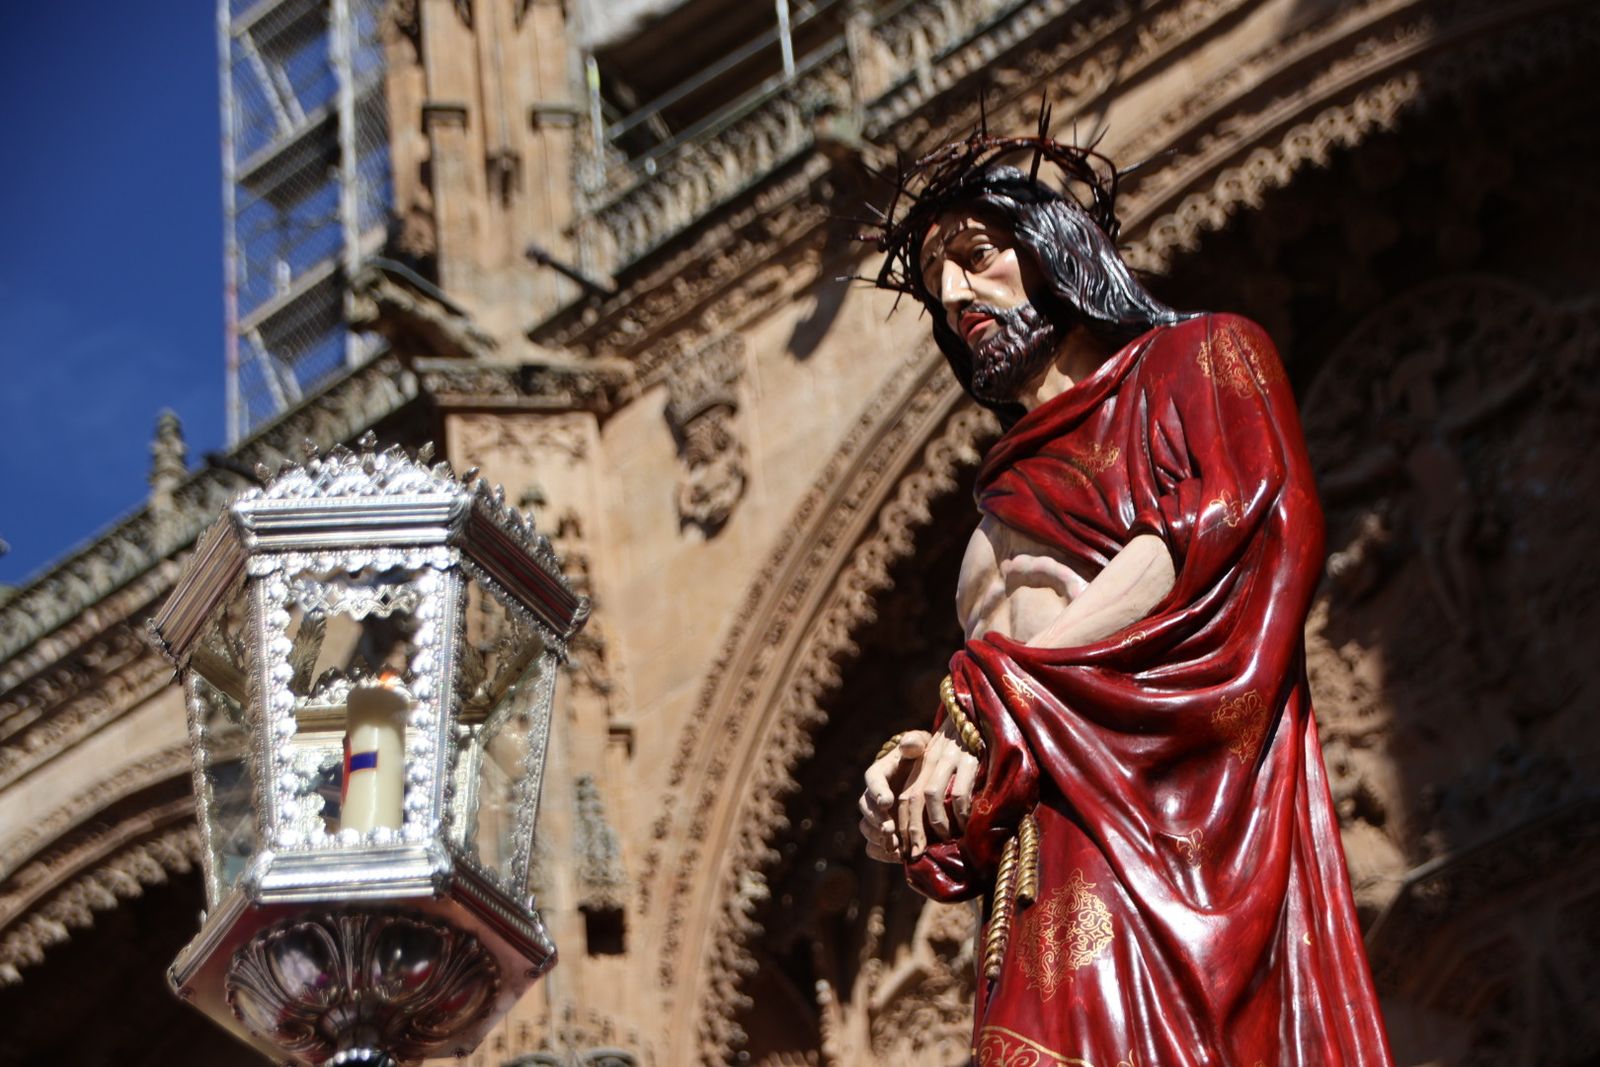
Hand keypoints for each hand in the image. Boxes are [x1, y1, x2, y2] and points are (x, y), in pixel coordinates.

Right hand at [859, 731, 928, 861]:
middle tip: (891, 829)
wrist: (924, 779)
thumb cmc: (921, 758)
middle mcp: (872, 796)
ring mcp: (875, 816)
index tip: (886, 801)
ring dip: (880, 838)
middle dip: (877, 820)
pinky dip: (882, 853)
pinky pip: (872, 847)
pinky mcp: (882, 833)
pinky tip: (897, 857)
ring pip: (867, 829)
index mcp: (879, 773)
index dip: (877, 791)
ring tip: (896, 846)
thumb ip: (915, 742)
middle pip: (865, 809)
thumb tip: (909, 745)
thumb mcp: (920, 744)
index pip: (872, 780)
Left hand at [896, 718, 980, 858]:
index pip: (904, 798)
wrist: (977, 713)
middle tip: (917, 854)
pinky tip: (965, 823)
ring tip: (946, 839)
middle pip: (912, 798)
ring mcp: (948, 758)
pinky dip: (959, 811)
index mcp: (921, 766)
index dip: (903, 826)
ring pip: (931, 794)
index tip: (905, 851)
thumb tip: (926, 830)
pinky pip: (958, 790)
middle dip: (913, 830)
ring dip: (936, 822)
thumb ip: (930, 789)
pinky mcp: (968, 758)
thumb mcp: (941, 765)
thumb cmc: (961, 747)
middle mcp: (930, 762)